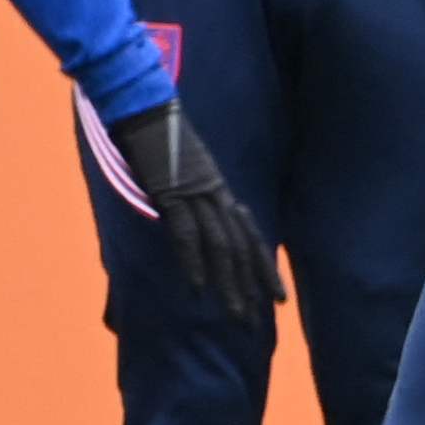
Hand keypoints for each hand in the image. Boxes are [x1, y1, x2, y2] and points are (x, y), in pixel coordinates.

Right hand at [96, 101, 275, 323]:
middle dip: (251, 286)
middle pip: (242, 247)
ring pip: (221, 246)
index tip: (278, 299)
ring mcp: (196, 193)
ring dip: (229, 283)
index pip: (251, 236)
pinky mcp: (171, 192)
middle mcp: (216, 194)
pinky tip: (198, 289)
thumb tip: (187, 219)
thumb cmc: (159, 135)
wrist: (145, 104)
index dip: (265, 268)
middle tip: (257, 320)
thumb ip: (190, 196)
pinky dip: (193, 262)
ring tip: (235, 314)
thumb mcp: (183, 170)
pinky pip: (186, 233)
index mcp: (220, 190)